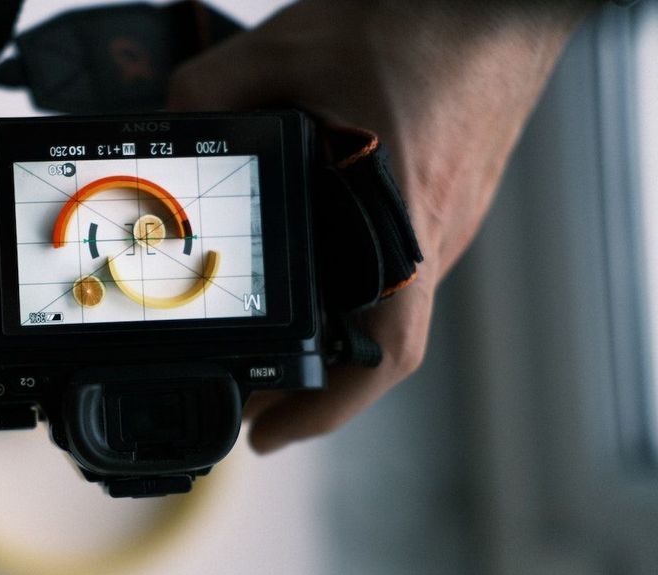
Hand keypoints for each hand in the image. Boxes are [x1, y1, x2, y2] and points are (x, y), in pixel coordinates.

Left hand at [167, 0, 591, 450]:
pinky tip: (317, 274)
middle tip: (250, 397)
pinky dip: (354, 293)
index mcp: (399, 218)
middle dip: (311, 385)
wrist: (504, 3)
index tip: (268, 436)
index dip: (325, 410)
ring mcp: (447, 223)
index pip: (381, 350)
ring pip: (389, 311)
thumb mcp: (288, 51)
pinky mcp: (448, 202)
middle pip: (376, 346)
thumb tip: (165, 126)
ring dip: (333, 340)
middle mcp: (431, 236)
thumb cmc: (422, 23)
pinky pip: (402, 270)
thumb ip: (212, 92)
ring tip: (273, 344)